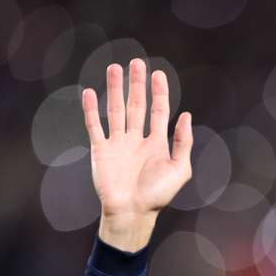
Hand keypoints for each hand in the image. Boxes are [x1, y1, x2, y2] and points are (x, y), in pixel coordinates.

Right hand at [81, 58, 192, 249]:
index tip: (157, 74)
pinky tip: (89, 92)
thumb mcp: (179, 169)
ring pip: (116, 110)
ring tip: (114, 68)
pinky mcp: (101, 150)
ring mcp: (118, 143)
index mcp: (157, 144)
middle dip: (137, 85)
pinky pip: (95, 125)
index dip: (159, 93)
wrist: (132, 212)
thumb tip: (186, 114)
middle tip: (136, 62)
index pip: (158, 111)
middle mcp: (137, 140)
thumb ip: (183, 142)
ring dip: (115, 89)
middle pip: (137, 106)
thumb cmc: (157, 195)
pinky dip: (91, 109)